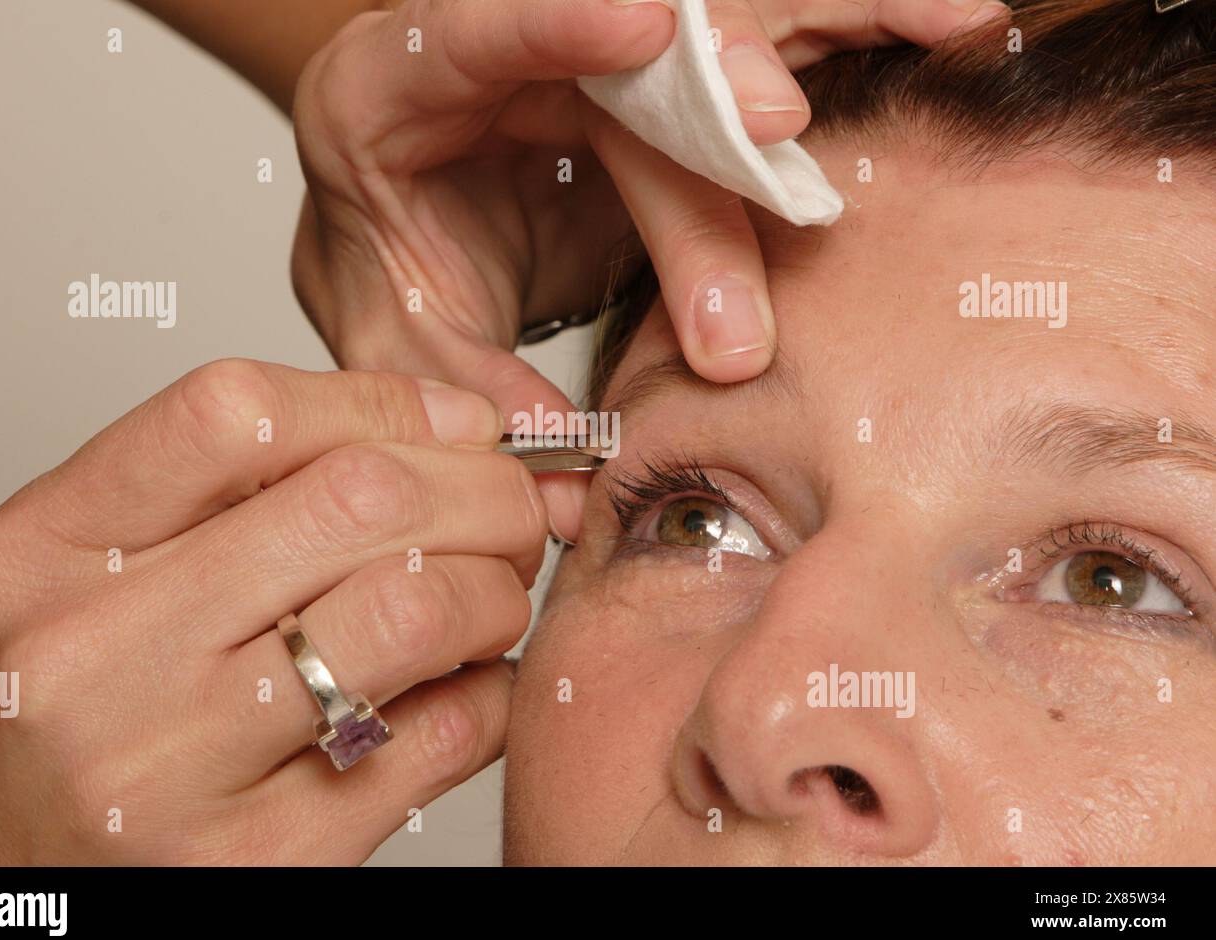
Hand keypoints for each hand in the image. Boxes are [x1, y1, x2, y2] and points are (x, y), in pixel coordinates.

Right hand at [0, 361, 545, 863]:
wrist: (3, 888)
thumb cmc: (55, 723)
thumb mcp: (78, 574)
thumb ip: (223, 491)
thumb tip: (442, 427)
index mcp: (45, 552)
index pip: (242, 415)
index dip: (384, 404)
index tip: (451, 426)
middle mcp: (100, 655)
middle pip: (359, 500)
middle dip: (483, 490)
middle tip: (509, 512)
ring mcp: (179, 768)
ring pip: (417, 611)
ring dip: (495, 591)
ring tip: (488, 602)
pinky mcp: (263, 860)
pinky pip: (444, 737)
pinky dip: (491, 694)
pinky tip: (464, 687)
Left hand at [290, 0, 1007, 540]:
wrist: (396, 206)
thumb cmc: (390, 261)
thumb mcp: (394, 335)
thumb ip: (461, 394)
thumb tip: (562, 486)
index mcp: (393, 86)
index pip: (472, 29)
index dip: (557, 18)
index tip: (646, 21)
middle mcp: (502, 40)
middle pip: (629, 61)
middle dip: (715, 130)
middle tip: (791, 181)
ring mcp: (596, 40)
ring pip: (721, 14)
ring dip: (833, 25)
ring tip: (955, 24)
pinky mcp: (665, 65)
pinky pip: (769, 32)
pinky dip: (856, 29)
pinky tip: (950, 25)